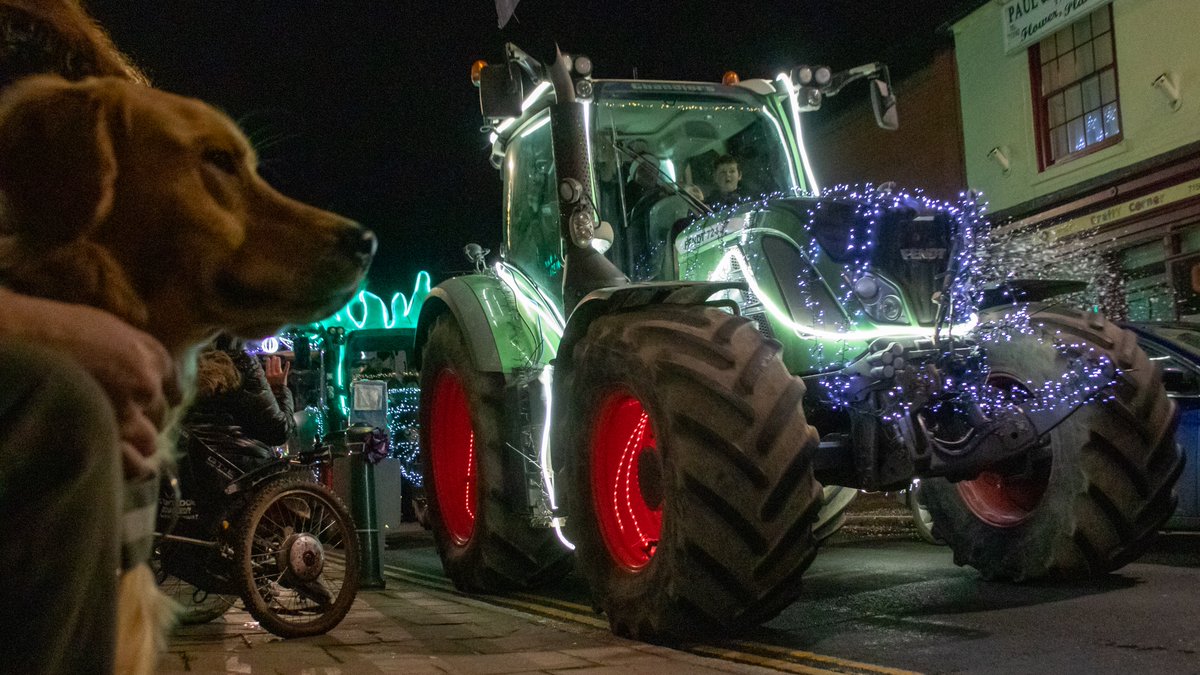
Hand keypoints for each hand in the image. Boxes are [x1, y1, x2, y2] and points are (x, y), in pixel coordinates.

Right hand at [0, 289, 178, 477]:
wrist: (13, 345)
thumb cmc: (51, 329)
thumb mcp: (102, 325)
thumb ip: (129, 348)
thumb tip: (137, 362)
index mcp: (148, 355)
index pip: (173, 385)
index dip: (160, 395)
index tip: (150, 402)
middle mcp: (145, 386)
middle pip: (161, 415)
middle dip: (145, 419)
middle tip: (123, 422)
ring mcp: (126, 416)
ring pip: (149, 442)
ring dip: (137, 444)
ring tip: (116, 443)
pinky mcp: (105, 442)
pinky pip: (134, 465)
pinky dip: (132, 467)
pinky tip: (125, 466)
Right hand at [263, 355, 290, 387]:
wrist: (277, 394)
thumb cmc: (272, 389)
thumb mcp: (266, 383)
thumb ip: (266, 378)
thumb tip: (262, 373)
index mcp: (268, 376)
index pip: (268, 367)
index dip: (268, 363)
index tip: (268, 358)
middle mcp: (272, 374)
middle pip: (273, 366)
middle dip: (274, 361)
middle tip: (274, 356)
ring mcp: (278, 375)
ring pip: (278, 367)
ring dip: (278, 362)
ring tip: (278, 358)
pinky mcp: (283, 377)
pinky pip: (285, 370)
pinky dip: (287, 366)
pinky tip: (288, 362)